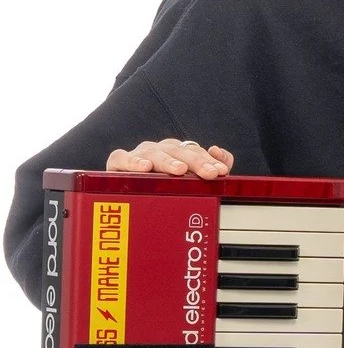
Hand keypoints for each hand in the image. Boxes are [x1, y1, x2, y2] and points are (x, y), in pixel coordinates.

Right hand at [106, 139, 233, 178]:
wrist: (125, 197)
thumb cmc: (160, 187)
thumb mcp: (188, 180)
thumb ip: (209, 168)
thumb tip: (221, 157)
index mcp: (176, 151)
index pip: (195, 152)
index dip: (209, 160)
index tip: (221, 171)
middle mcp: (159, 150)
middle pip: (179, 151)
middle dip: (196, 162)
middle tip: (209, 173)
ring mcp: (139, 154)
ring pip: (154, 153)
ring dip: (169, 161)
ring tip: (180, 170)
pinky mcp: (117, 162)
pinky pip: (122, 158)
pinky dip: (133, 162)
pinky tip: (145, 168)